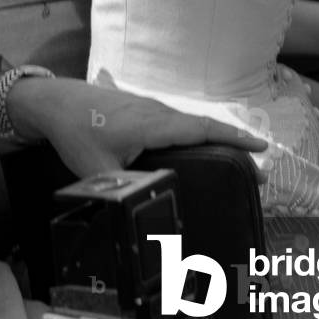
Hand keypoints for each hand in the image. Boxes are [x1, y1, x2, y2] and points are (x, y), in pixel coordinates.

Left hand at [7, 75, 267, 178]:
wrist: (54, 102)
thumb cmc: (77, 132)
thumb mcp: (98, 169)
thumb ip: (123, 190)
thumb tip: (142, 215)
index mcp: (155, 124)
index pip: (205, 130)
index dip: (235, 139)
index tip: (263, 150)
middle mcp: (159, 112)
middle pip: (205, 128)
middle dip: (235, 146)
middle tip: (259, 171)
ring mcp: (151, 108)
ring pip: (192, 124)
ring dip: (217, 139)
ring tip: (236, 163)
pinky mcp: (141, 110)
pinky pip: (178, 123)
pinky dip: (197, 135)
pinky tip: (197, 150)